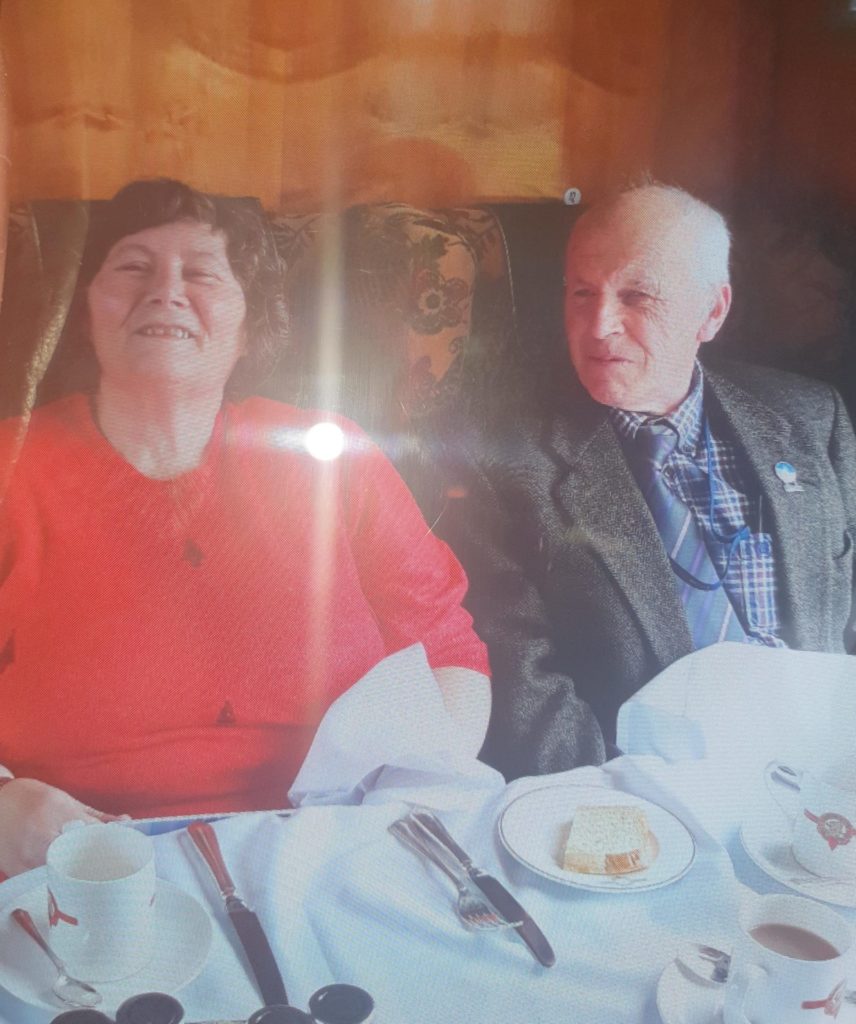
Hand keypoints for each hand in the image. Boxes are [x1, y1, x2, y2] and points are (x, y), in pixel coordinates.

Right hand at [0, 778, 126, 876]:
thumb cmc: (31, 799)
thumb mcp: (65, 800)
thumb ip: (96, 815)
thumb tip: (127, 823)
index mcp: (61, 813)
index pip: (97, 836)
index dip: (112, 846)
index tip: (122, 853)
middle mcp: (45, 837)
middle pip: (83, 859)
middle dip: (98, 865)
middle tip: (109, 869)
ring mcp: (29, 858)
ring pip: (64, 875)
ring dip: (79, 876)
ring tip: (90, 874)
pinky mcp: (18, 873)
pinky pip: (44, 883)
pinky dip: (58, 882)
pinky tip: (66, 879)